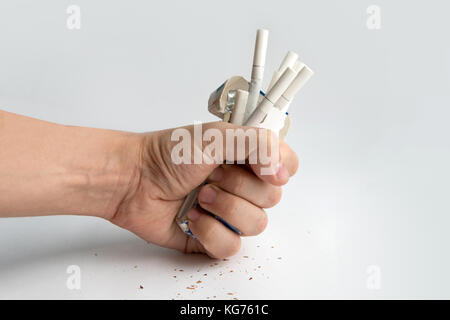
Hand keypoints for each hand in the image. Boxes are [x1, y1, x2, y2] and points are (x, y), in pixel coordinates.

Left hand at [109, 122, 297, 257]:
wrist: (133, 181)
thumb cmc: (168, 154)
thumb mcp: (217, 136)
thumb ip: (258, 144)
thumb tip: (283, 171)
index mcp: (247, 157)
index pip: (287, 166)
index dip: (280, 169)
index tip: (262, 167)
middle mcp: (242, 185)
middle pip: (273, 198)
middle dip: (240, 187)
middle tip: (212, 175)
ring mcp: (228, 212)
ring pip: (256, 225)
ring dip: (226, 209)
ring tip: (201, 196)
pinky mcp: (212, 236)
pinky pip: (231, 246)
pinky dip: (210, 232)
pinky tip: (193, 217)